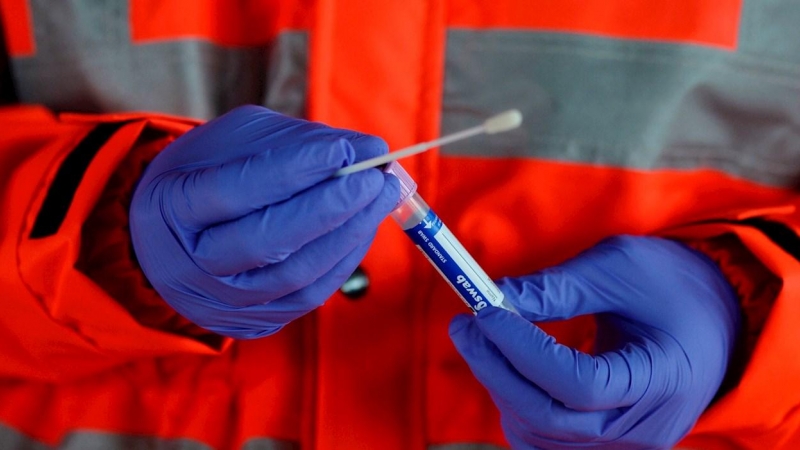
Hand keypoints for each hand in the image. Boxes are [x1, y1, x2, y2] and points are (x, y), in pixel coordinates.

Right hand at [130, 106, 398, 338]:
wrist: (172, 239)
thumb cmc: (210, 175)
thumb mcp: (237, 143)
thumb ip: (298, 142)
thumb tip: (369, 149)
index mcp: (172, 206)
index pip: (233, 190)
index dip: (292, 170)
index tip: (345, 148)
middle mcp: (191, 263)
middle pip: (266, 241)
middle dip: (330, 207)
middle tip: (375, 176)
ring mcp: (223, 300)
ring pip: (295, 275)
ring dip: (349, 233)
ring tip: (382, 194)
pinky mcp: (254, 321)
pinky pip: (310, 294)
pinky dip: (344, 257)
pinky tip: (364, 224)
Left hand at [449, 235, 739, 448]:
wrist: (715, 318)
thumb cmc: (673, 285)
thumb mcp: (621, 267)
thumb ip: (558, 288)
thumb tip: (494, 297)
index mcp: (664, 378)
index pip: (578, 384)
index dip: (522, 349)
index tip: (485, 310)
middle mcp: (646, 428)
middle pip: (550, 418)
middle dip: (496, 369)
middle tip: (465, 324)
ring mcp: (625, 444)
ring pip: (540, 434)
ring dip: (500, 386)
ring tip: (483, 339)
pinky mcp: (605, 443)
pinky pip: (545, 439)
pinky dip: (516, 405)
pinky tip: (505, 367)